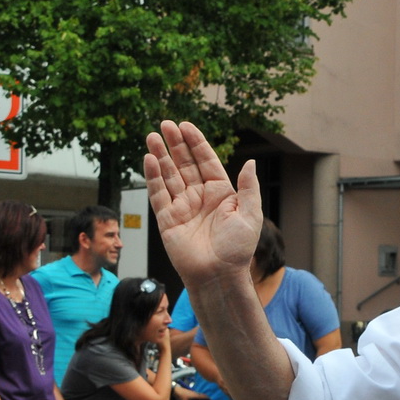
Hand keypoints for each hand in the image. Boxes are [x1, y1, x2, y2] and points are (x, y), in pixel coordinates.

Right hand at [144, 121, 263, 285]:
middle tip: (165, 124)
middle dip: (175, 144)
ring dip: (160, 156)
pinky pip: (158, 194)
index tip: (185, 126)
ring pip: (169, 175)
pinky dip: (153, 176)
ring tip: (152, 136)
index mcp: (221, 194)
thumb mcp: (250, 215)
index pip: (206, 161)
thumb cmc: (237, 249)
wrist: (219, 275)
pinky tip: (149, 159)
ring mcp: (183, 207)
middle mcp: (200, 197)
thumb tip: (250, 162)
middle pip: (185, 164)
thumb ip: (248, 188)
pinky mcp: (167, 219)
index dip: (196, 143)